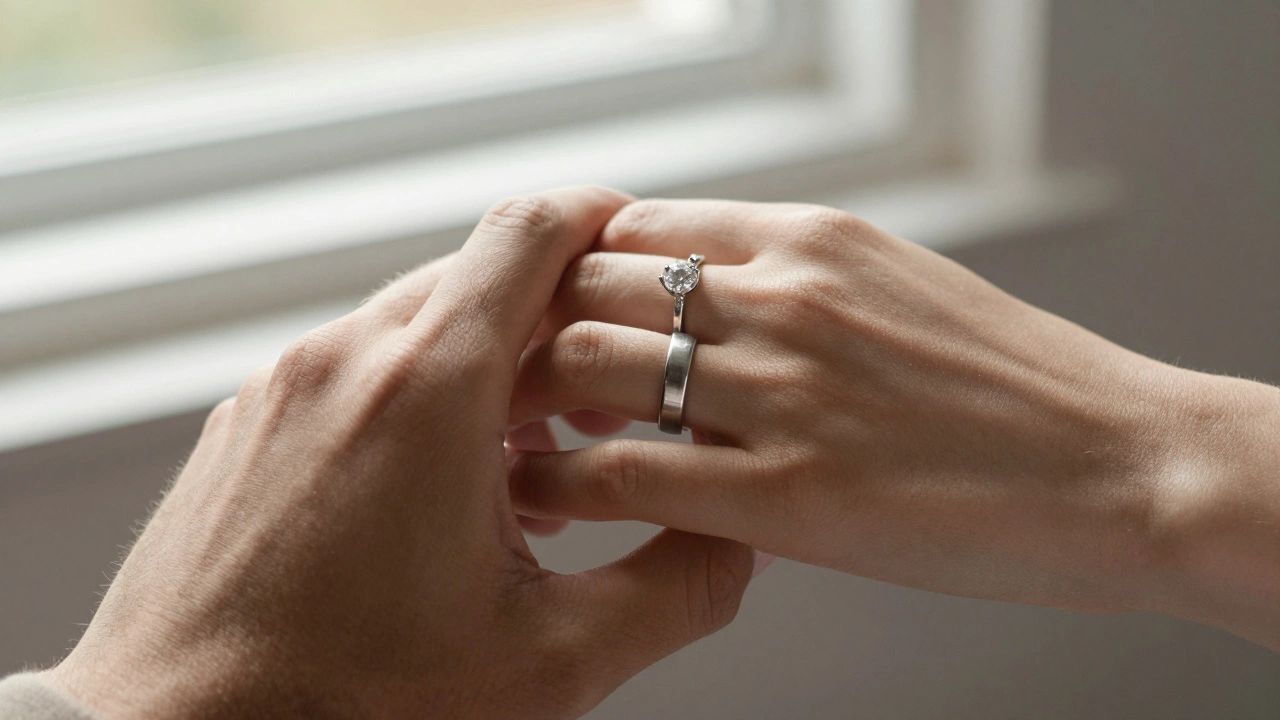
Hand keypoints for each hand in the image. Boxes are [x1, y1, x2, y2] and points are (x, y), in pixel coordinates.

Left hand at [46, 188, 756, 718]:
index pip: (533, 229)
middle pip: (479, 271)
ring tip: (526, 457)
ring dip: (485, 359)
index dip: (602, 219)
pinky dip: (413, 391)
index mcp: (429, 389)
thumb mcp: (550, 661)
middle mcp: (346, 360)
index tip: (640, 250)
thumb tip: (735, 535)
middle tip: (602, 398)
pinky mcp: (245, 421)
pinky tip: (435, 487)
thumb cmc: (351, 709)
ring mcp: (283, 385)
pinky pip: (352, 364)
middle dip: (556, 315)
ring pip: (413, 317)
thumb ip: (672, 586)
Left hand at [509, 199, 1279, 648]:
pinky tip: (538, 498)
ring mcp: (780, 389)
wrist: (1126, 466)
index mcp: (810, 239)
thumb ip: (799, 285)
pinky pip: (624, 473)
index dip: (570, 268)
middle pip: (591, 283)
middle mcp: (783, 296)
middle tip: (504, 376)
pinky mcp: (784, 492)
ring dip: (527, 401)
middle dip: (531, 329)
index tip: (548, 312)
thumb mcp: (899, 287)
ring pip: (588, 366)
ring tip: (504, 438)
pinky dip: (562, 481)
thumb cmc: (1019, 387)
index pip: (637, 224)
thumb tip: (715, 297)